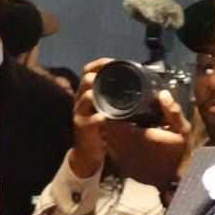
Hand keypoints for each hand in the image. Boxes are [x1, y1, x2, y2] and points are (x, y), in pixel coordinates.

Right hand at [68, 59, 112, 177]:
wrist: (87, 153)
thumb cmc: (98, 128)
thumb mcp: (103, 109)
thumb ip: (112, 97)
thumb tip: (134, 83)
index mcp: (88, 92)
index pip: (90, 72)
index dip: (99, 65)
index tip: (111, 61)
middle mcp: (82, 100)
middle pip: (85, 82)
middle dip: (94, 76)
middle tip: (103, 73)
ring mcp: (81, 113)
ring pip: (84, 99)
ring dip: (91, 95)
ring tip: (96, 92)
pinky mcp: (83, 127)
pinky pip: (90, 121)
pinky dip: (96, 118)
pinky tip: (102, 117)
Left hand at [104, 89, 190, 192]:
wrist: (174, 182)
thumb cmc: (179, 154)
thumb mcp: (182, 131)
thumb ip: (172, 111)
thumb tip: (162, 93)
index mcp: (138, 137)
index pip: (113, 119)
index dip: (114, 110)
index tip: (120, 102)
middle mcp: (125, 148)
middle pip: (107, 127)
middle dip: (112, 117)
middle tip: (121, 109)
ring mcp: (121, 158)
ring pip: (107, 138)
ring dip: (112, 129)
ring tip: (123, 121)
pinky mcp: (121, 165)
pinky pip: (111, 149)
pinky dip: (114, 141)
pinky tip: (125, 137)